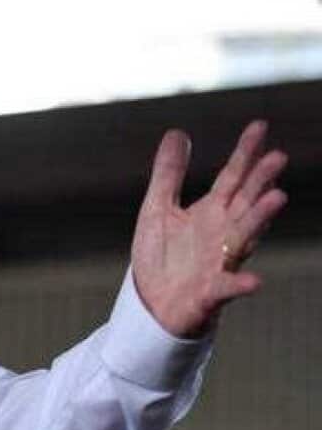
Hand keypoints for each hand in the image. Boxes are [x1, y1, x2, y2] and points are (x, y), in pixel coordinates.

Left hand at [131, 120, 287, 337]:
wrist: (152, 303)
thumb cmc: (162, 256)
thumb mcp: (158, 208)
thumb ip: (169, 174)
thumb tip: (178, 132)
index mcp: (211, 212)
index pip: (233, 177)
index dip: (245, 152)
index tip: (260, 126)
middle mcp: (223, 233)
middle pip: (245, 202)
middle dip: (261, 180)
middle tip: (278, 156)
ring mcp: (220, 261)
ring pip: (245, 237)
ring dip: (260, 218)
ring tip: (277, 197)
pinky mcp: (210, 292)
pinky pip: (227, 287)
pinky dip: (240, 284)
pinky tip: (254, 281)